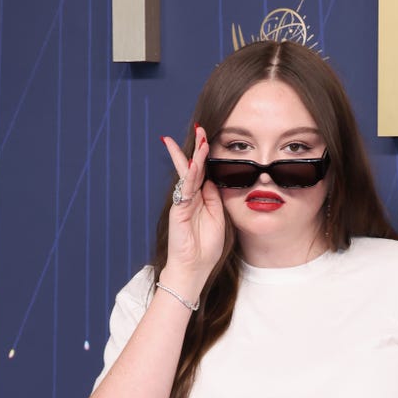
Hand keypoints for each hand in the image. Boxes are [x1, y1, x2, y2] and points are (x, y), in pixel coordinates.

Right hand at [160, 126, 225, 291]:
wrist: (194, 268)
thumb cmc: (207, 247)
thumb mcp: (218, 218)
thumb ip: (216, 198)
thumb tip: (213, 179)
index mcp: (202, 198)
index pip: (204, 172)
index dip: (206, 156)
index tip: (209, 139)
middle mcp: (191, 197)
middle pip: (194, 167)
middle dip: (198, 148)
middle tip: (201, 130)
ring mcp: (183, 202)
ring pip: (189, 174)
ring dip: (195, 156)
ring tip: (200, 139)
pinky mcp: (178, 210)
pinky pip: (185, 189)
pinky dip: (189, 176)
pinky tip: (194, 164)